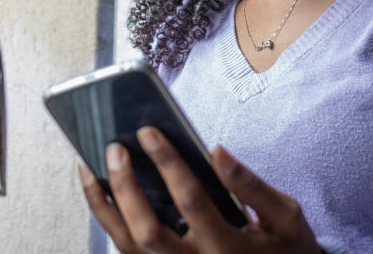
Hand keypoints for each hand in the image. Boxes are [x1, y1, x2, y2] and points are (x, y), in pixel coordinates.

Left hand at [77, 126, 320, 252]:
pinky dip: (108, 219)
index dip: (168, 164)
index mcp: (227, 248)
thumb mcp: (285, 218)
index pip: (191, 201)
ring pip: (128, 245)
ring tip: (87, 165)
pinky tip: (98, 188)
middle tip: (115, 147)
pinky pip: (127, 249)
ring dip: (103, 205)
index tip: (148, 130)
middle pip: (147, 232)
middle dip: (126, 188)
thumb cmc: (284, 248)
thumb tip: (217, 151)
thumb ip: (251, 185)